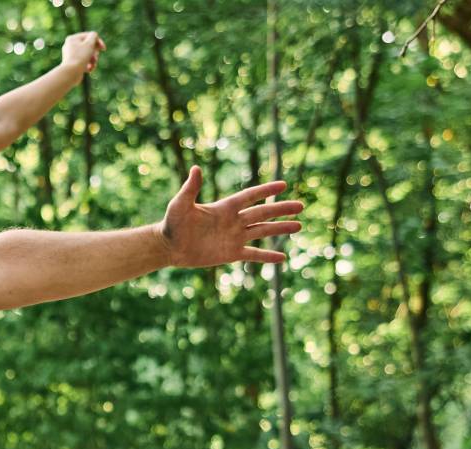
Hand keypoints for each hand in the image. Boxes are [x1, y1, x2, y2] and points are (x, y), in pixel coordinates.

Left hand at [61, 31, 104, 74]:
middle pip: (88, 46)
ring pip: (87, 55)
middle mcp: (69, 46)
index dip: (98, 42)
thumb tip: (94, 35)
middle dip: (95, 53)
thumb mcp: (89, 44)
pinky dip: (88, 65)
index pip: (89, 36)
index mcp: (72, 38)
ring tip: (93, 65)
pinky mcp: (72, 64)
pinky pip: (83, 62)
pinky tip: (89, 70)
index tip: (103, 49)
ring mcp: (70, 55)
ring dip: (93, 60)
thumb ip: (93, 36)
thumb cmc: (80, 57)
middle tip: (95, 58)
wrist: (70, 73)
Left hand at [157, 166, 303, 267]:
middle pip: (262, 213)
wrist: (168, 247)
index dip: (265, 190)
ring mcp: (234, 237)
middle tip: (301, 206)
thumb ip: (190, 188)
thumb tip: (195, 168)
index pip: (250, 196)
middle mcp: (233, 221)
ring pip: (262, 231)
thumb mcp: (180, 204)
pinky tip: (282, 258)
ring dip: (280, 228)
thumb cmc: (172, 223)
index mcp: (224, 208)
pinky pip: (253, 255)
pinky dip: (267, 256)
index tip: (283, 184)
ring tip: (299, 226)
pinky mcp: (230, 253)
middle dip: (281, 209)